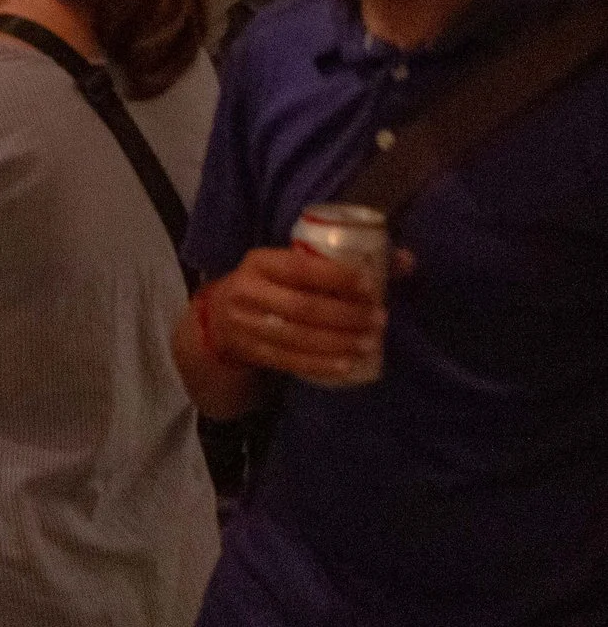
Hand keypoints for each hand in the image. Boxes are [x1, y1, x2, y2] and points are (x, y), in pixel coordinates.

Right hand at [202, 245, 385, 385]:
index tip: (370, 287)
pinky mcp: (250, 351)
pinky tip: (347, 365)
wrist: (219, 317)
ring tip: (370, 343)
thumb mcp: (292, 265)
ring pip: (297, 336)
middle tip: (378, 320)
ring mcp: (245, 324)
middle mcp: (247, 291)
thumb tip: (407, 261)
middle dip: (345, 316)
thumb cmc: (272, 285)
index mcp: (260, 262)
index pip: (300, 268)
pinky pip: (289, 361)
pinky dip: (321, 364)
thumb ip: (344, 263)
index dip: (336, 278)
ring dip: (338, 342)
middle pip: (301, 307)